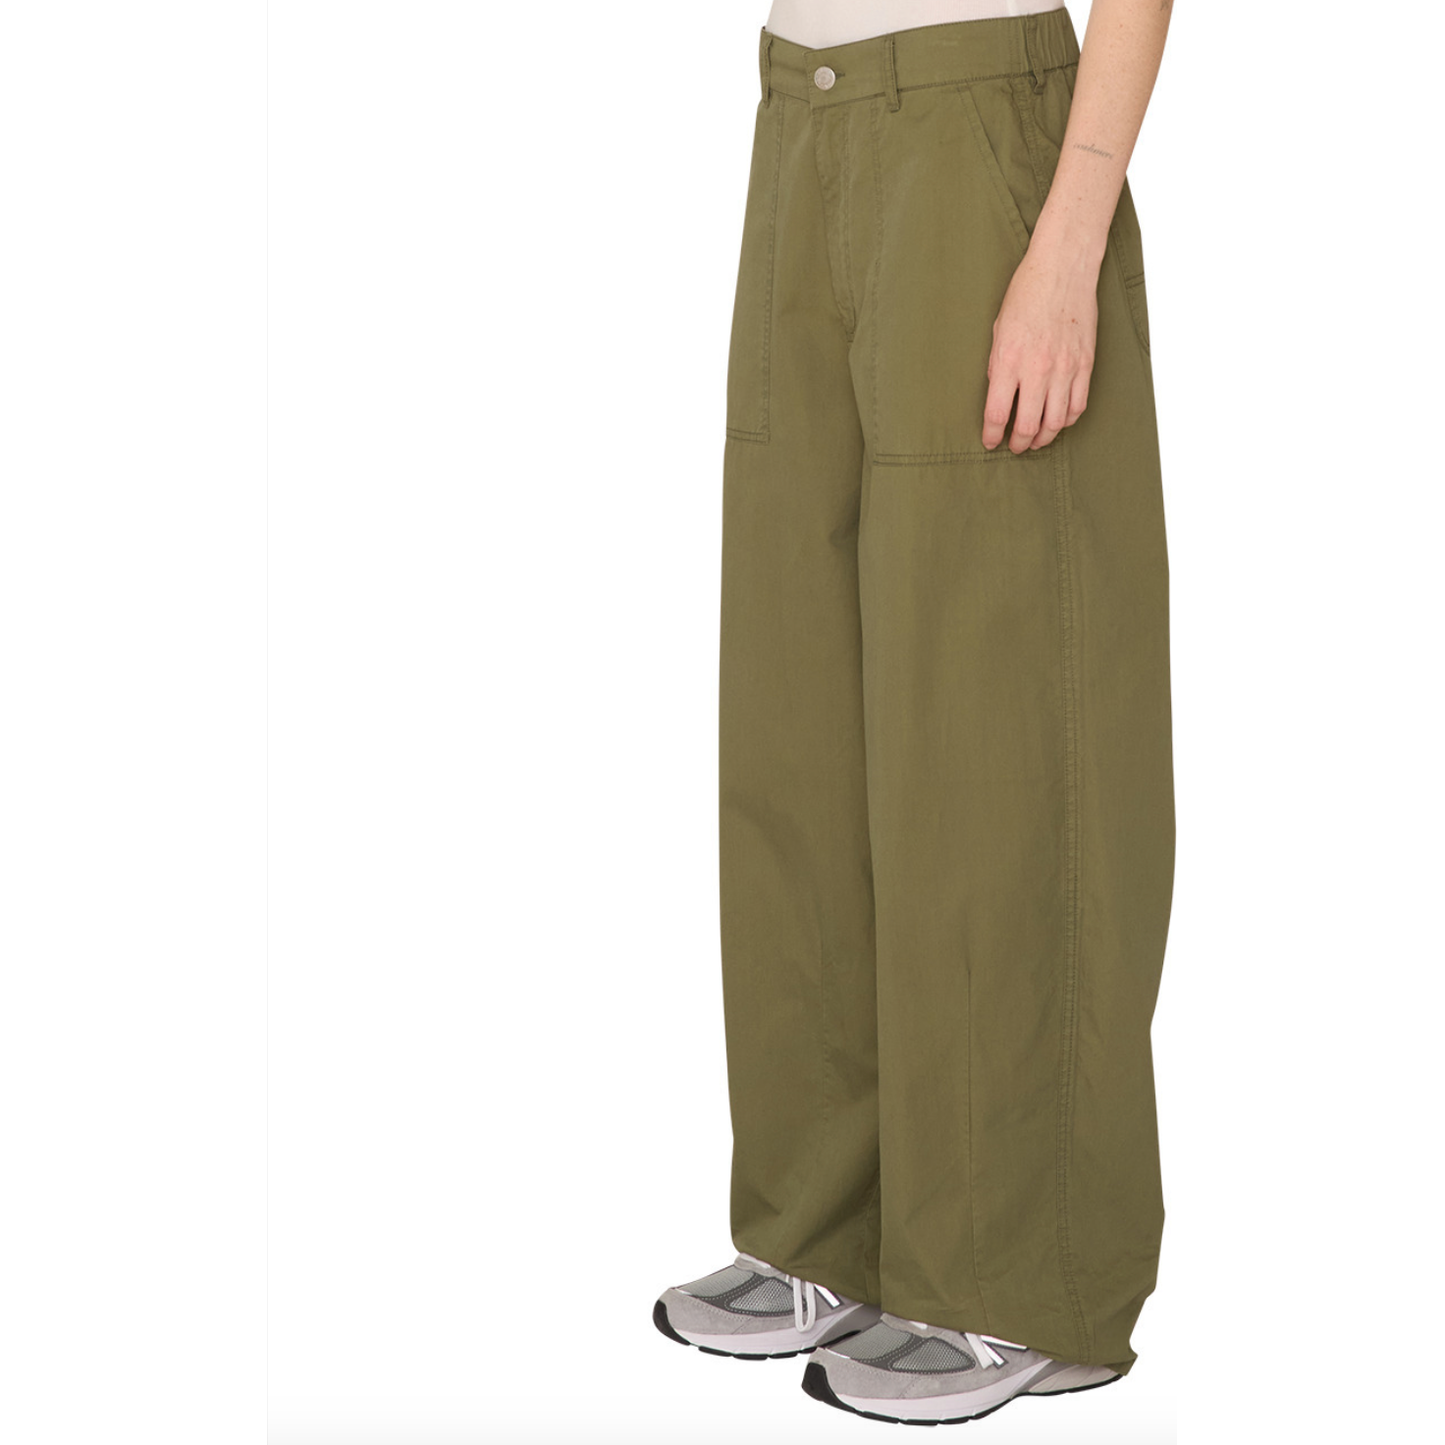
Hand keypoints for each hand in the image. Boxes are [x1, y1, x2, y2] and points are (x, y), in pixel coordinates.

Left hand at [981, 247, 1098, 453]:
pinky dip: (1067, 421)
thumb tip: (998, 397)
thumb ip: (998, 367)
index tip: (989, 441)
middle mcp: (1037, 369)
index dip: (991, 435)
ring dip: (1044, 437)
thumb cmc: (1026, 294)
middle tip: (1014, 447)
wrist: (1063, 268)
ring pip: (1056, 422)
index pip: (997, 414)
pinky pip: (1078, 405)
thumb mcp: (998, 331)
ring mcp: (1064, 368)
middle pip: (1027, 425)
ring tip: (1035, 440)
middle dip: (1018, 443)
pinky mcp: (1085, 364)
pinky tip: (1058, 421)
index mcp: (1009, 360)